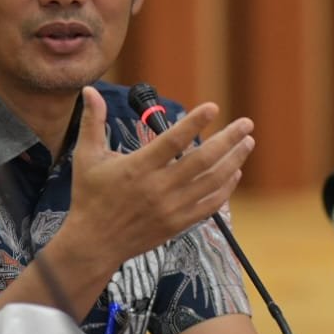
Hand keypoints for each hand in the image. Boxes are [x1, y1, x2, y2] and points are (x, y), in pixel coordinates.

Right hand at [63, 87, 254, 267]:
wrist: (94, 243)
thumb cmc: (90, 196)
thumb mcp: (86, 157)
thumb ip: (92, 122)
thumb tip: (89, 89)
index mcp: (138, 168)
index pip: (173, 140)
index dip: (195, 122)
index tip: (213, 107)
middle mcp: (158, 188)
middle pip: (203, 159)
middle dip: (229, 139)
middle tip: (247, 123)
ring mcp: (171, 208)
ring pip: (212, 181)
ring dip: (234, 160)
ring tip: (247, 143)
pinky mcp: (178, 224)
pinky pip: (210, 205)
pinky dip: (225, 188)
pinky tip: (233, 172)